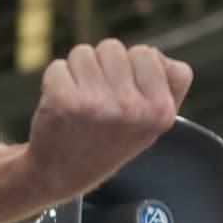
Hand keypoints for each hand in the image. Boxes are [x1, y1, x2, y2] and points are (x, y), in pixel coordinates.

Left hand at [24, 41, 191, 203]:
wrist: (61, 174)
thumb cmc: (108, 138)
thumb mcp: (152, 120)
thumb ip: (168, 84)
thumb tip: (154, 54)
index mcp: (160, 111)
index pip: (148, 53)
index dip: (132, 69)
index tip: (125, 97)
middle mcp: (132, 108)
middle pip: (114, 48)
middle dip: (102, 68)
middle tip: (98, 103)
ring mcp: (98, 105)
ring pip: (84, 53)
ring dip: (77, 74)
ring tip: (79, 105)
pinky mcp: (64, 102)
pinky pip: (58, 66)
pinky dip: (55, 82)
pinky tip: (60, 108)